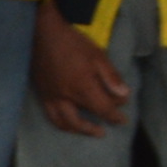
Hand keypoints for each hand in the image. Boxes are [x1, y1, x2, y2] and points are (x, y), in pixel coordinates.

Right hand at [31, 3, 129, 135]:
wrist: (43, 36)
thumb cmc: (73, 43)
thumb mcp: (98, 55)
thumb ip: (111, 77)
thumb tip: (124, 95)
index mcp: (82, 86)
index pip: (102, 108)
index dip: (114, 116)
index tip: (123, 120)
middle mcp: (65, 97)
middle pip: (80, 121)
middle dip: (93, 129)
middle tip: (104, 131)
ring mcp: (52, 98)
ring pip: (63, 123)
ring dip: (76, 130)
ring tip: (86, 131)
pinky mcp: (42, 95)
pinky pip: (51, 116)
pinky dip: (61, 124)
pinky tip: (68, 122)